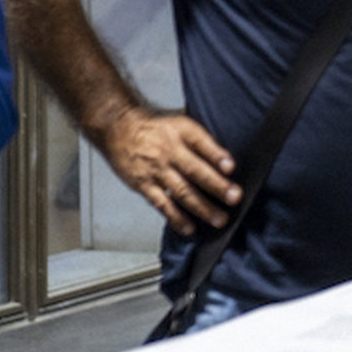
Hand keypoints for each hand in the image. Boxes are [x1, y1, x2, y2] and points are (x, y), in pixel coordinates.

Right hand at [99, 106, 240, 235]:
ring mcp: (156, 170)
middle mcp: (169, 151)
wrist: (118, 129)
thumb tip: (227, 162)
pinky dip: (176, 218)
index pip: (201, 142)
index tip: (231, 167)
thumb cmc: (156, 129)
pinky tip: (189, 228)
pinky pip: (161, 204)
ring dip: (202, 207)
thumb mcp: (181, 124)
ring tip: (219, 219)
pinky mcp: (143, 185)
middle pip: (195, 170)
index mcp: (181, 132)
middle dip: (216, 186)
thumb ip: (203, 141)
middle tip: (234, 197)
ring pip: (182, 191)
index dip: (217, 156)